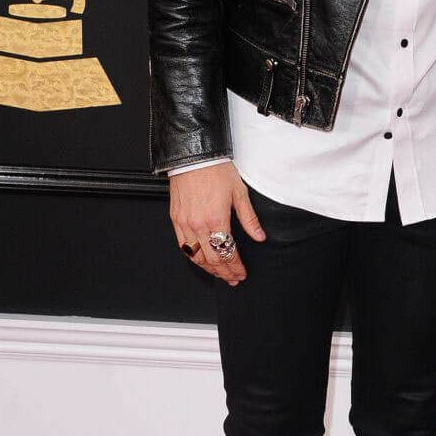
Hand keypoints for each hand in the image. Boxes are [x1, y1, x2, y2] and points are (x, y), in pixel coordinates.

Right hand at [169, 161, 265, 286]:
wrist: (193, 156)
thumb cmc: (216, 170)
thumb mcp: (240, 193)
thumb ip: (249, 219)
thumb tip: (259, 236)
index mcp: (216, 219)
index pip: (228, 253)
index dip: (236, 267)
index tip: (241, 273)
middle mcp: (198, 225)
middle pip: (212, 259)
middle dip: (224, 272)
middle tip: (233, 278)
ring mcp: (185, 223)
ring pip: (195, 256)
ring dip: (208, 268)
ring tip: (219, 273)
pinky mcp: (175, 219)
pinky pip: (182, 246)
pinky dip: (192, 257)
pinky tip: (200, 260)